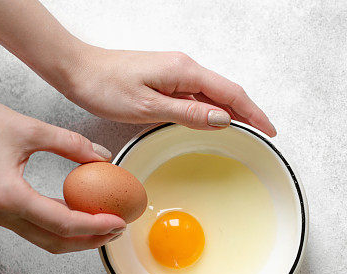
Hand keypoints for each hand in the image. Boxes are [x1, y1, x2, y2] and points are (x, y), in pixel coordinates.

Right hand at [0, 96, 125, 252]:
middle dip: (90, 241)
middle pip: (55, 243)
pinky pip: (33, 228)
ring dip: (75, 238)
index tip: (119, 221)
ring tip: (103, 225)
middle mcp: (2, 214)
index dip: (95, 226)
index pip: (63, 223)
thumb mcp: (29, 127)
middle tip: (118, 229)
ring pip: (44, 241)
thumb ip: (70, 143)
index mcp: (10, 197)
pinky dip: (58, 228)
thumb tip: (103, 156)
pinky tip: (77, 214)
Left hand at [61, 47, 276, 136]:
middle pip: (226, 91)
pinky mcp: (165, 77)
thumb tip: (223, 119)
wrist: (77, 70)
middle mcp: (184, 67)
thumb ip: (189, 113)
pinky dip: (212, 108)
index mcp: (184, 71)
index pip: (231, 94)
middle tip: (264, 134)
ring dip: (232, 111)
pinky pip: (197, 93)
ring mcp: (175, 71)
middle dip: (248, 112)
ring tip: (247, 130)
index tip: (269, 130)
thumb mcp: (148, 107)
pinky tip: (214, 119)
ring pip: (213, 93)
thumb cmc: (104, 86)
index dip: (253, 114)